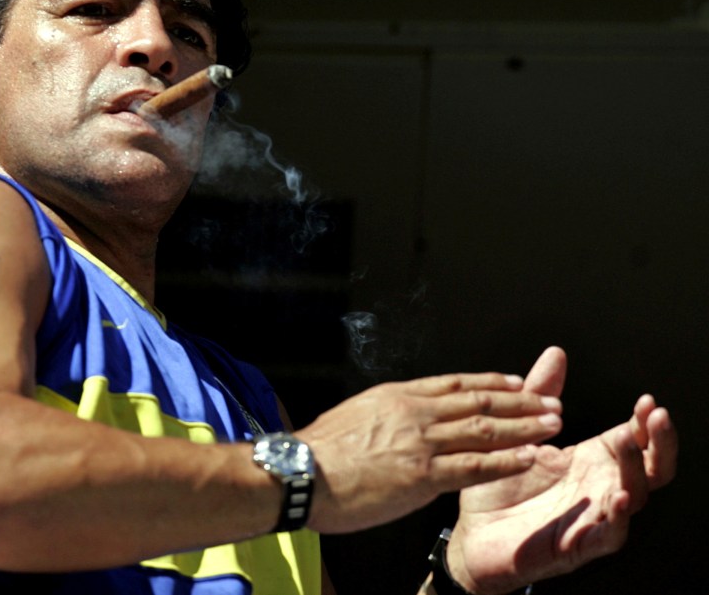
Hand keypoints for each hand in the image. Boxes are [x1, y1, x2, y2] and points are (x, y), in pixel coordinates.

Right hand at [300, 371, 563, 533]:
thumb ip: (385, 414)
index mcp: (398, 396)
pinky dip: (507, 460)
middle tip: (549, 399)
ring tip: (553, 422)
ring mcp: (421, 441)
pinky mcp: (423, 474)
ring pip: (485, 428)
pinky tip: (531, 456)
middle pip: (478, 400)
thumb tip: (398, 414)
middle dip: (519, 400)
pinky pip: (475, 465)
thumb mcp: (355, 415)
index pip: (455, 384)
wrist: (301, 471)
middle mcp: (415, 412)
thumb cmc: (319, 451)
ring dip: (524, 425)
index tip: (516, 380)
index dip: (490, 382)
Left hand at [446, 347, 677, 594]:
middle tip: (655, 416)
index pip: (633, 439)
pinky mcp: (577, 545)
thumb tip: (556, 354)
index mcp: (589, 461)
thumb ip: (538, 395)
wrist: (474, 533)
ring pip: (633, 496)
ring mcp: (593, 518)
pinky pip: (609, 535)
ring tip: (626, 441)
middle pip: (649, 469)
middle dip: (659, 442)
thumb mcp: (518, 432)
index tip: (648, 401)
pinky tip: (616, 497)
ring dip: (634, 469)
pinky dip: (617, 517)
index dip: (646, 422)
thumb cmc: (499, 486)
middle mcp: (598, 488)